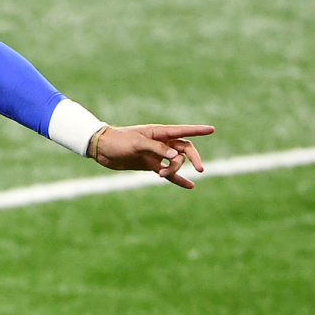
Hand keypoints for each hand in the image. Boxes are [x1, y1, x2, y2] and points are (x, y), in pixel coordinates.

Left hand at [92, 124, 214, 188]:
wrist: (102, 150)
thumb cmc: (119, 141)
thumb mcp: (137, 143)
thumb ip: (157, 148)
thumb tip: (177, 155)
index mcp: (158, 132)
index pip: (182, 131)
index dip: (197, 130)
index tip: (212, 129)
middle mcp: (161, 142)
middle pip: (185, 149)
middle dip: (194, 158)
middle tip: (200, 169)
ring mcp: (157, 154)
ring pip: (176, 162)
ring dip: (175, 170)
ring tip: (163, 175)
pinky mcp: (151, 165)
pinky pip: (169, 173)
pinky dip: (178, 179)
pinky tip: (190, 185)